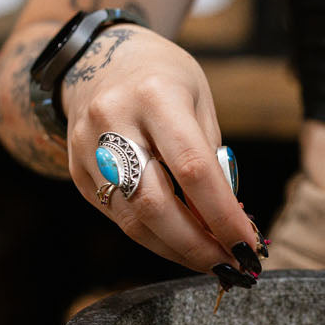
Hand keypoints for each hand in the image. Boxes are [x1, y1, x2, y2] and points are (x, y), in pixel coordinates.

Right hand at [60, 25, 262, 283]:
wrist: (95, 58)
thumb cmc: (162, 78)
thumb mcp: (199, 99)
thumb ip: (211, 158)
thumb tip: (227, 222)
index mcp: (155, 96)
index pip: (193, 169)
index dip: (222, 215)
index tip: (248, 244)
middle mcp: (114, 122)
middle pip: (155, 204)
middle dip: (197, 244)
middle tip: (230, 265)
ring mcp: (88, 149)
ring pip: (133, 220)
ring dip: (176, 249)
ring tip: (211, 260)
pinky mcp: (77, 171)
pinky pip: (119, 216)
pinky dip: (154, 237)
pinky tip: (181, 243)